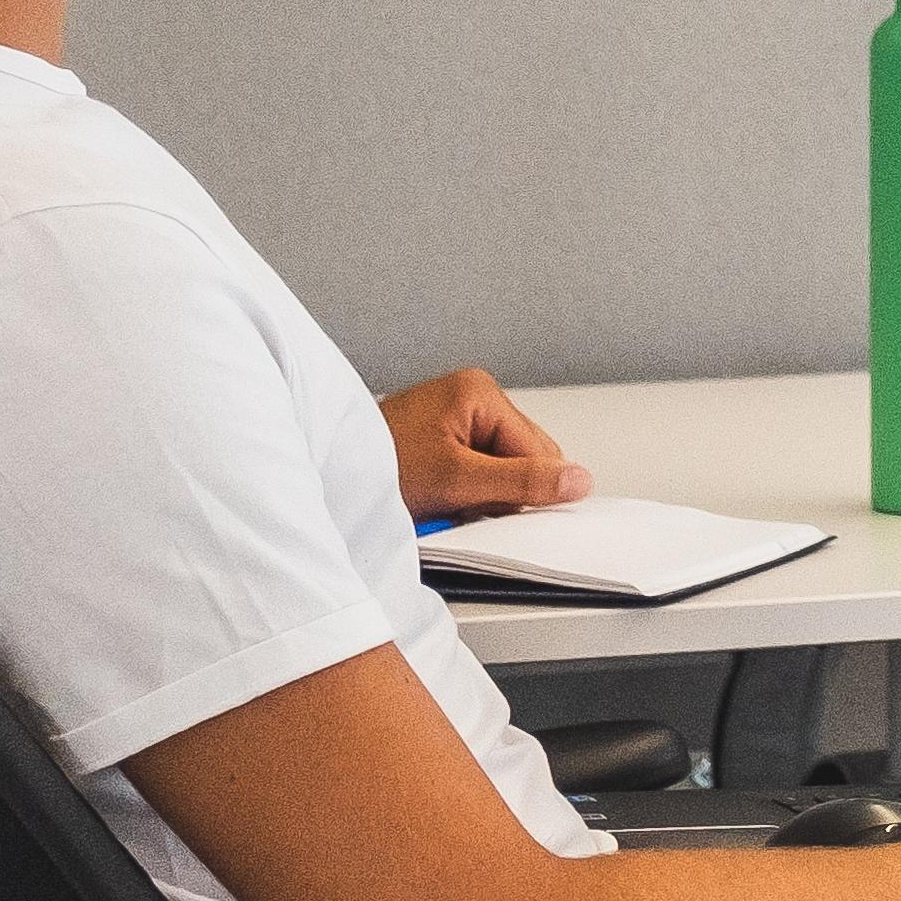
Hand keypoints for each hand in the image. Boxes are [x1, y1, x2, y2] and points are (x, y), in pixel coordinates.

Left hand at [378, 368, 588, 520]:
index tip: (494, 509)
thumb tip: (577, 481)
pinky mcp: (440, 438)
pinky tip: (434, 500)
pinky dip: (460, 494)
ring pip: (499, 471)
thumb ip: (521, 481)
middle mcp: (470, 397)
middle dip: (498, 492)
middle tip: (458, 505)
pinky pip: (475, 472)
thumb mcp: (456, 480)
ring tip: (439, 501)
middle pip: (522, 459)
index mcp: (480, 391)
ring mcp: (453, 417)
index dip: (524, 489)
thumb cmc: (374, 467)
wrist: (323, 479)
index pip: (540, 449)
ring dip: (478, 496)